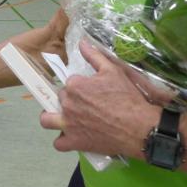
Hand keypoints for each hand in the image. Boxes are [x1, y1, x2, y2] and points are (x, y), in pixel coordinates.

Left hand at [39, 40, 158, 158]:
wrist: (139, 127)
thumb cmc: (127, 98)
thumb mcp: (113, 71)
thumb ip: (94, 56)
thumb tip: (81, 43)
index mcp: (75, 85)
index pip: (69, 83)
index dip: (79, 87)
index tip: (90, 92)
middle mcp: (68, 104)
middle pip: (60, 99)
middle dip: (70, 101)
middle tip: (86, 106)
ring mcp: (69, 124)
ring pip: (47, 120)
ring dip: (53, 118)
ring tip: (65, 119)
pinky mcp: (74, 142)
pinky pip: (58, 144)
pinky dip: (63, 141)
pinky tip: (72, 137)